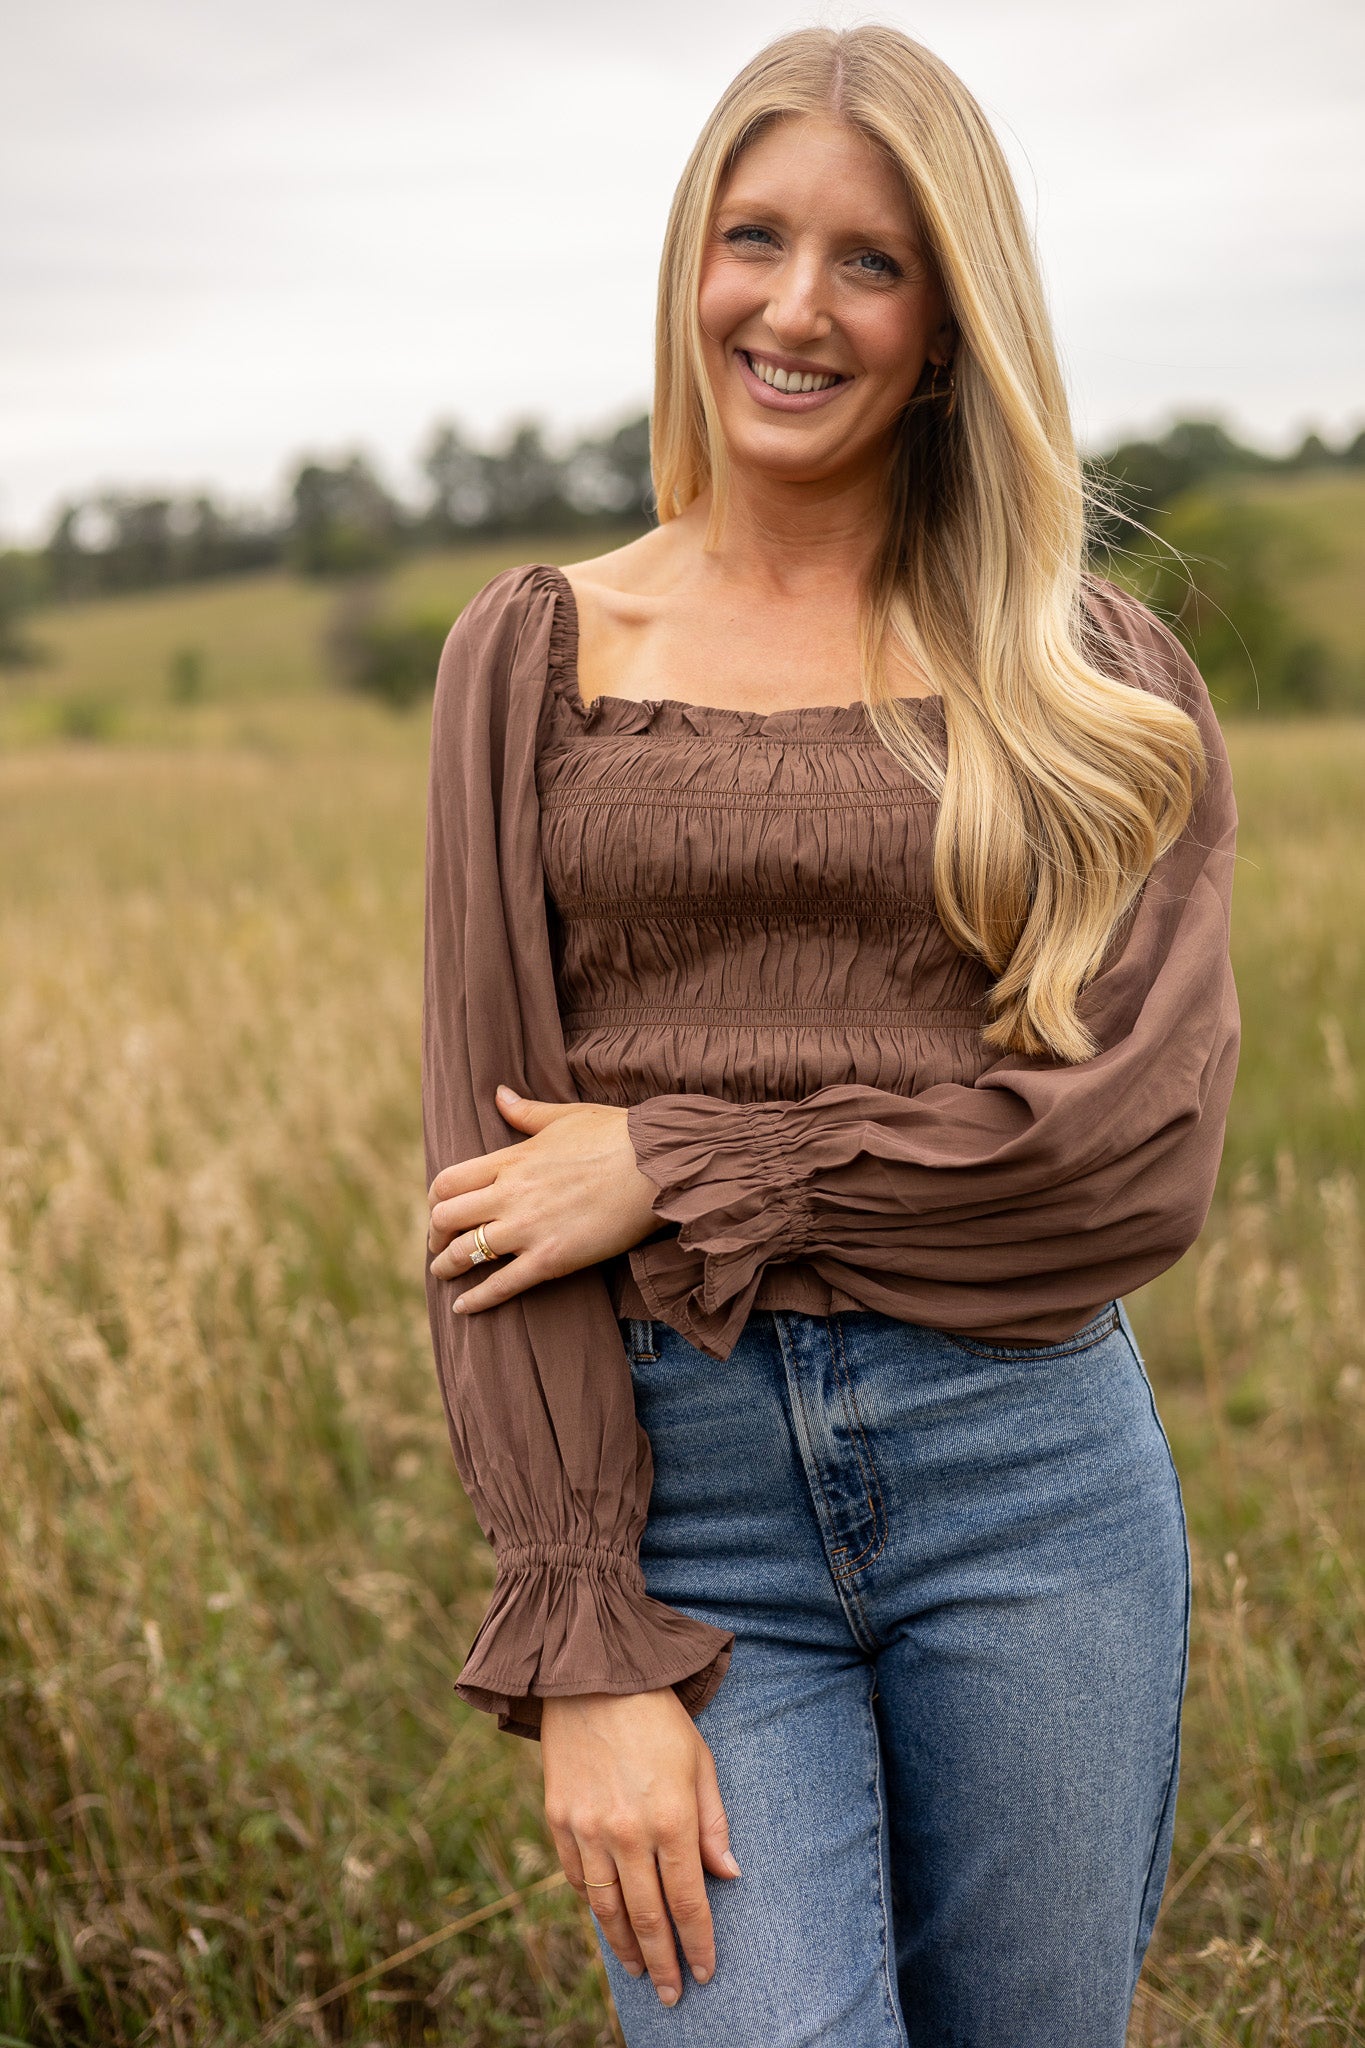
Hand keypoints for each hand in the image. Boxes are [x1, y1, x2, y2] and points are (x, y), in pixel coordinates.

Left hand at [426, 1087, 662, 1312]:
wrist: (656, 1166)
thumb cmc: (616, 1136)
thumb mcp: (565, 1116)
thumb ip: (525, 1112)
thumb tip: (499, 1094)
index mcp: (511, 1159)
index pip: (449, 1181)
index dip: (435, 1199)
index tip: (438, 1209)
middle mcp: (510, 1193)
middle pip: (447, 1218)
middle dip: (434, 1235)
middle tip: (437, 1245)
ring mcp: (528, 1228)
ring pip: (465, 1253)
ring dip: (446, 1267)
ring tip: (443, 1274)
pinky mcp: (551, 1258)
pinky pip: (501, 1285)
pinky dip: (477, 1300)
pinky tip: (463, 1308)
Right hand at [541, 1688, 740, 2005]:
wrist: (592, 1676)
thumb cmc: (656, 1716)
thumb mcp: (700, 1761)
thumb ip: (714, 1822)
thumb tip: (728, 1875)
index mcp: (671, 1818)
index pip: (688, 1902)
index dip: (698, 1943)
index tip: (706, 1971)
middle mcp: (628, 1833)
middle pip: (648, 1917)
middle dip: (663, 1962)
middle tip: (672, 1994)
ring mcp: (588, 1829)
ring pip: (608, 1908)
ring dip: (625, 1946)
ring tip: (639, 1971)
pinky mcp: (558, 1820)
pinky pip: (578, 1878)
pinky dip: (594, 1904)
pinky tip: (607, 1918)